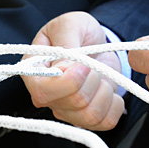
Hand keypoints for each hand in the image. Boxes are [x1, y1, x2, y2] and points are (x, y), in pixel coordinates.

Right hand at [21, 12, 123, 130]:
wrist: (94, 42)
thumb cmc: (77, 31)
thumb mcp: (70, 24)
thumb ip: (66, 42)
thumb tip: (65, 69)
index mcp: (33, 73)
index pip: (44, 92)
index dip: (70, 81)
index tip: (85, 63)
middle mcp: (46, 96)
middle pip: (75, 102)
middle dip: (93, 78)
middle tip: (92, 63)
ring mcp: (65, 110)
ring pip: (91, 115)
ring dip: (105, 91)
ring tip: (101, 75)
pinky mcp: (84, 118)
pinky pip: (105, 123)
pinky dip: (115, 105)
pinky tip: (109, 90)